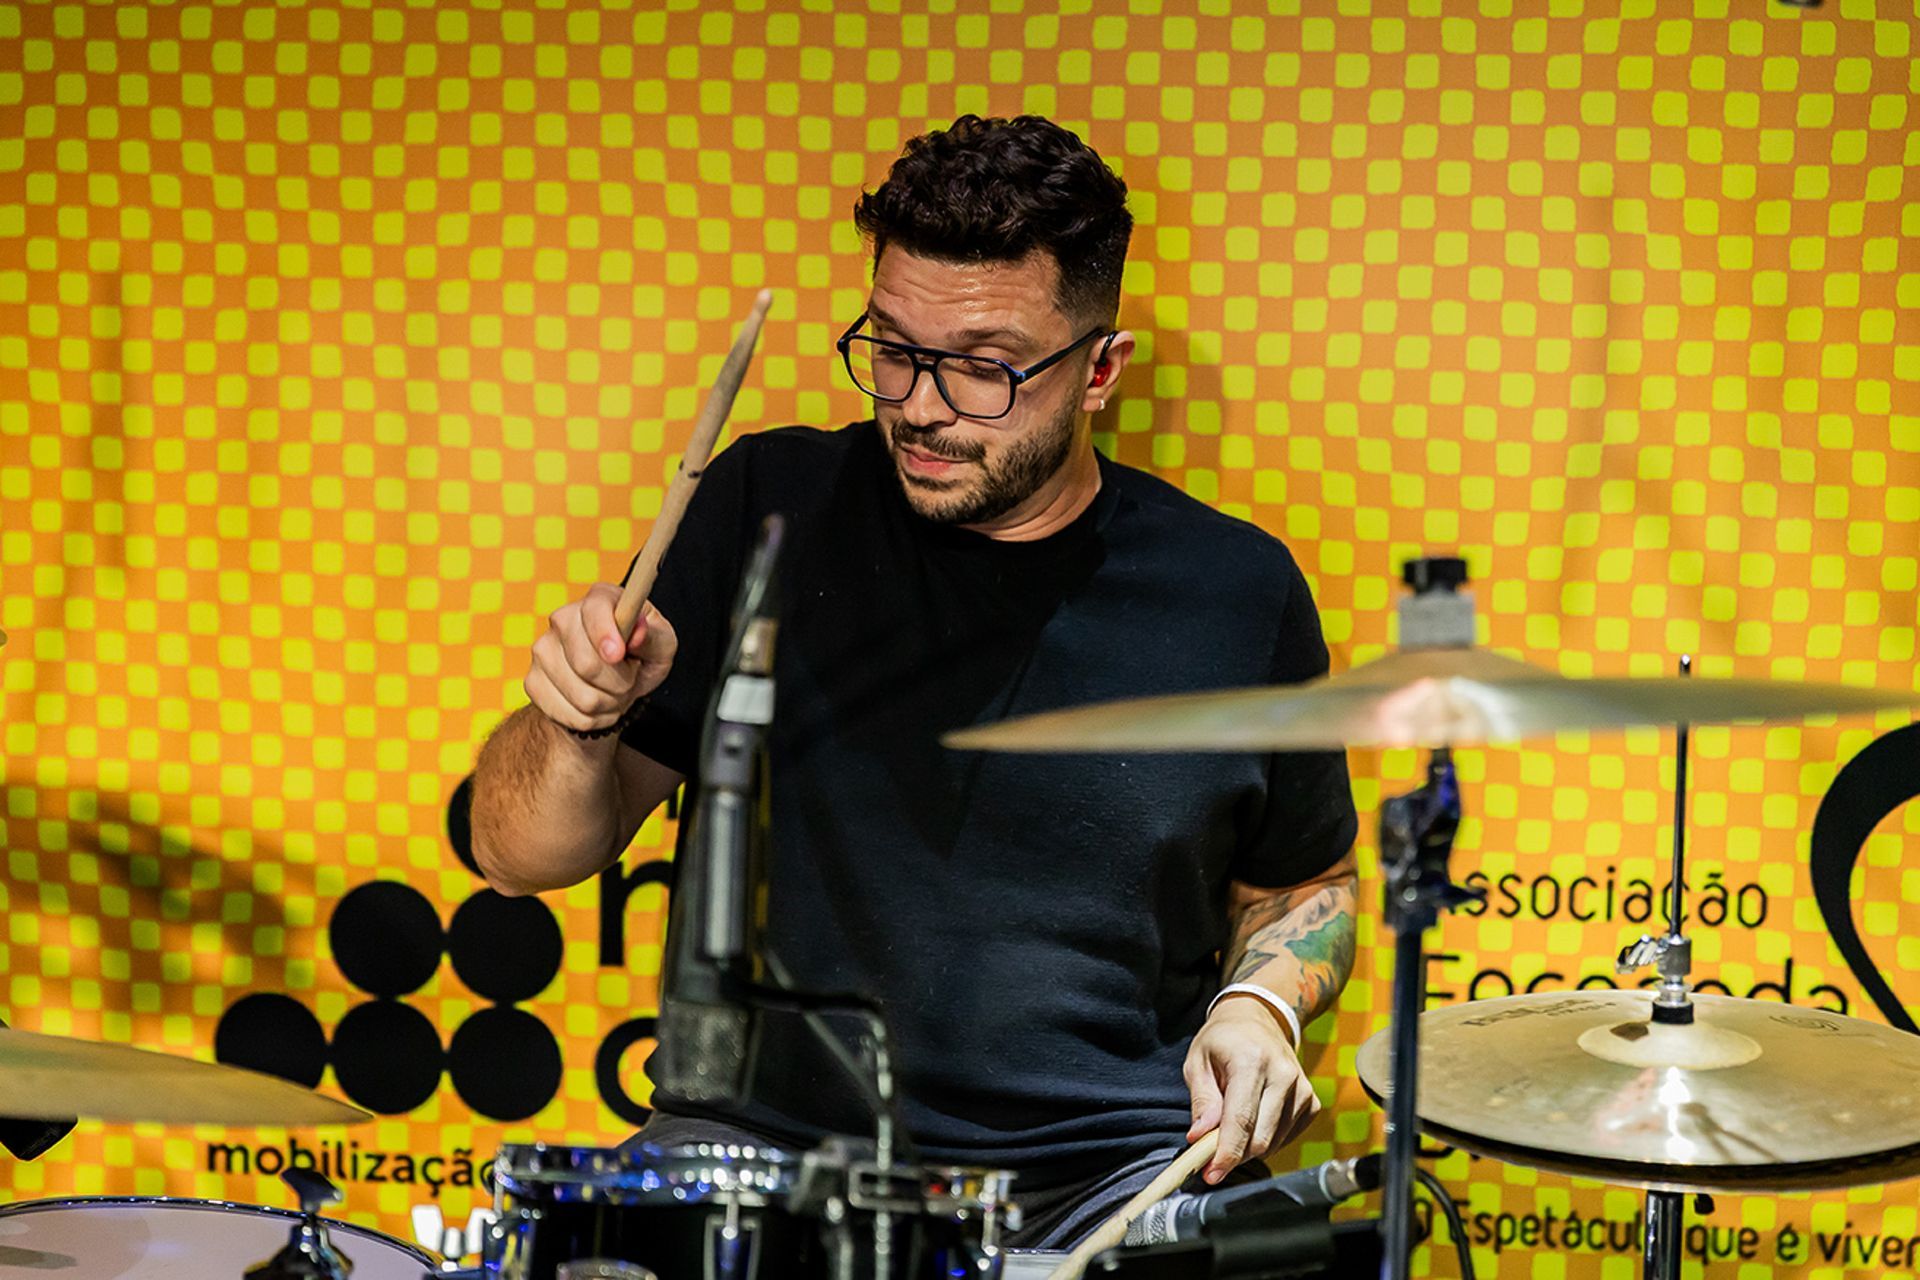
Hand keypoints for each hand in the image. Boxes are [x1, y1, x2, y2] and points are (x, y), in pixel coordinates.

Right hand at [524, 583, 677, 734]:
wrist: (614, 686)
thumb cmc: (641, 656)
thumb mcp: (662, 644)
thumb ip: (653, 636)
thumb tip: (637, 632)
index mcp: (600, 599)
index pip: (594, 610)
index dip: (605, 635)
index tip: (619, 655)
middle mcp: (564, 618)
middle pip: (586, 663)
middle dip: (620, 682)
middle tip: (629, 678)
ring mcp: (543, 650)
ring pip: (582, 696)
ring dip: (609, 703)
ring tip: (614, 691)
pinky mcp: (533, 681)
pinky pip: (568, 714)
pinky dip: (593, 719)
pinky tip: (598, 704)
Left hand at [1183, 995, 1318, 1183]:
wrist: (1257, 1019)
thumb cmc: (1223, 1041)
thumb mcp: (1198, 1061)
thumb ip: (1202, 1101)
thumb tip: (1200, 1138)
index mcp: (1252, 1061)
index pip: (1241, 1119)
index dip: (1226, 1153)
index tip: (1211, 1174)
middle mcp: (1283, 1074)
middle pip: (1261, 1138)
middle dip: (1233, 1155)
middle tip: (1210, 1156)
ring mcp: (1302, 1089)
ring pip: (1274, 1142)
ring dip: (1248, 1148)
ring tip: (1229, 1129)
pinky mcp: (1311, 1102)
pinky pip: (1287, 1137)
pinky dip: (1266, 1140)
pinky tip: (1252, 1122)